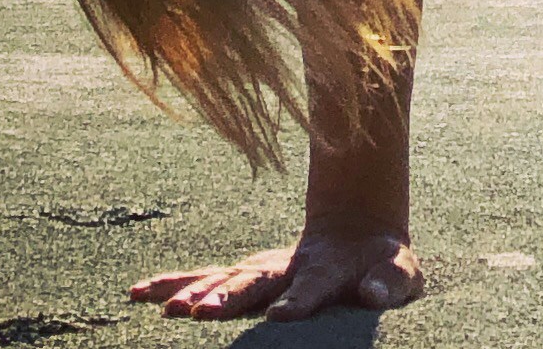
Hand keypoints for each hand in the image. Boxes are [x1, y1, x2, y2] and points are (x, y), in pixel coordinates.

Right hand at [128, 227, 421, 320]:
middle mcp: (287, 265)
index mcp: (327, 268)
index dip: (301, 300)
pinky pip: (204, 277)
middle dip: (229, 297)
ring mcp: (263, 266)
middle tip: (200, 313)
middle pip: (256, 282)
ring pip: (223, 277)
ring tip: (167, 310)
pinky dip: (172, 283)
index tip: (284, 316)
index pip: (314, 286)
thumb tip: (375, 294)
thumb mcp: (402, 272)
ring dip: (195, 292)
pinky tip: (140, 293)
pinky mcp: (245, 273)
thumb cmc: (383, 261)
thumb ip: (391, 282)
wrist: (358, 225)